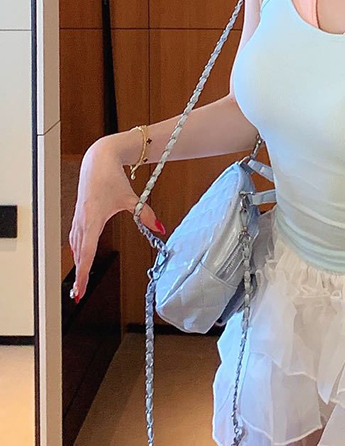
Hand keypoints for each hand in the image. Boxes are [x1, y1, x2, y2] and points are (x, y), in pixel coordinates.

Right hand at [68, 137, 163, 302]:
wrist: (98, 160)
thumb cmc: (111, 177)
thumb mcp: (131, 197)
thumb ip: (146, 214)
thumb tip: (160, 228)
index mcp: (92, 219)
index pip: (87, 253)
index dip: (83, 273)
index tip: (80, 290)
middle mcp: (82, 221)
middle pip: (78, 253)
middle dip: (79, 273)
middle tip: (78, 293)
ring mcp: (78, 217)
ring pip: (75, 245)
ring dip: (77, 262)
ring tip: (79, 280)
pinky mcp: (79, 214)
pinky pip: (75, 236)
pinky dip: (76, 249)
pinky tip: (79, 255)